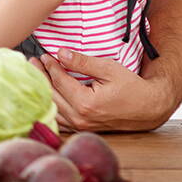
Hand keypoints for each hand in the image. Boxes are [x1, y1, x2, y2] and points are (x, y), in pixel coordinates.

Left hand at [31, 48, 175, 131]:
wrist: (149, 108)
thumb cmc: (131, 87)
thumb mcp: (108, 68)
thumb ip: (82, 62)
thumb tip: (60, 53)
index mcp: (86, 103)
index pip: (59, 81)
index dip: (50, 66)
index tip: (44, 55)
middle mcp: (80, 118)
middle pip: (51, 94)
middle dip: (40, 76)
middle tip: (32, 62)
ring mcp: (81, 126)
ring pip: (52, 108)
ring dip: (43, 90)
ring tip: (36, 74)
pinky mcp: (82, 128)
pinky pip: (59, 118)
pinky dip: (50, 105)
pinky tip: (46, 93)